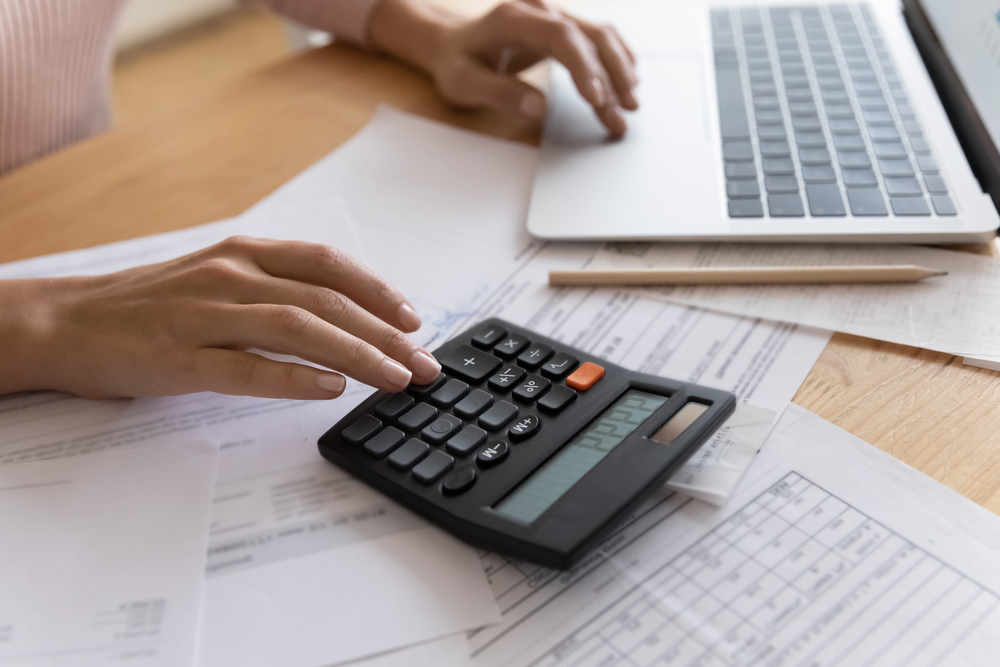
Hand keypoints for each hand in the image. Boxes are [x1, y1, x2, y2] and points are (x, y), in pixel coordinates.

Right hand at [0, 237, 441, 399]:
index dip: (377, 289)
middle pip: (326, 301)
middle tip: (425, 364)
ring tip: (395, 379)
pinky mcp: (181, 358)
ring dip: (357, 354)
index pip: (327, 265)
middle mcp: (231, 277)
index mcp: (244, 254)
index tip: (413, 319)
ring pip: (298, 329)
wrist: (67, 323)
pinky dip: (295, 378)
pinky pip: (247, 368)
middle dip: (385, 335)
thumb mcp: (218, 279)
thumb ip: (274, 288)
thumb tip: (343, 315)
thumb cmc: (150, 306)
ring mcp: (205, 316)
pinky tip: (331, 389)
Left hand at [370, 0, 637, 136]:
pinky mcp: (561, 28)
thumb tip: (539, 106)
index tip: (597, 100)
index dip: (584, 67)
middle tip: (621, 115)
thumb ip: (499, 93)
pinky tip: (626, 85)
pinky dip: (615, 62)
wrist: (450, 44)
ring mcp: (553, 16)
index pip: (561, 36)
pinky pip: (597, 39)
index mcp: (513, 18)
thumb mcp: (463, 83)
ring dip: (619, 72)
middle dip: (611, 76)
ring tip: (630, 107)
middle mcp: (539, 10)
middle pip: (589, 35)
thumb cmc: (455, 63)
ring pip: (599, 37)